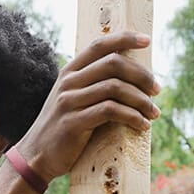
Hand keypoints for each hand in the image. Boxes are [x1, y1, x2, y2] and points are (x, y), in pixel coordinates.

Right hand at [14, 31, 159, 180]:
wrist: (36, 155)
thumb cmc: (63, 127)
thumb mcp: (73, 98)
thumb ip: (93, 85)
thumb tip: (132, 78)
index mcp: (70, 71)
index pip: (99, 45)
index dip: (124, 38)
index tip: (147, 40)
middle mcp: (69, 82)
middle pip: (113, 64)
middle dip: (142, 75)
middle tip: (157, 90)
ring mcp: (69, 101)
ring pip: (115, 88)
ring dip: (142, 100)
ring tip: (154, 113)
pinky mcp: (73, 122)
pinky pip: (111, 111)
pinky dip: (133, 117)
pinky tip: (143, 125)